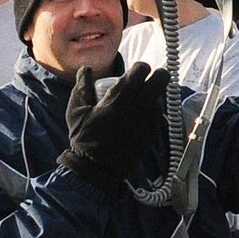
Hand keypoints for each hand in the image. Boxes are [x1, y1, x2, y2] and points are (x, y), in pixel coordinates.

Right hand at [59, 62, 169, 193]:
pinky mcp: (152, 134)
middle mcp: (139, 106)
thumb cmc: (84, 139)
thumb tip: (85, 69)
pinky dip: (153, 114)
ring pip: (161, 98)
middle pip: (162, 79)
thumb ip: (82, 87)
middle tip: (146, 83)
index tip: (134, 73)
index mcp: (120, 96)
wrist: (97, 169)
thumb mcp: (76, 111)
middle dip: (156, 77)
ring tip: (141, 104)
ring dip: (154, 97)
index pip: (142, 69)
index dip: (139, 68)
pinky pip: (159, 117)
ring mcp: (148, 121)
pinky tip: (141, 119)